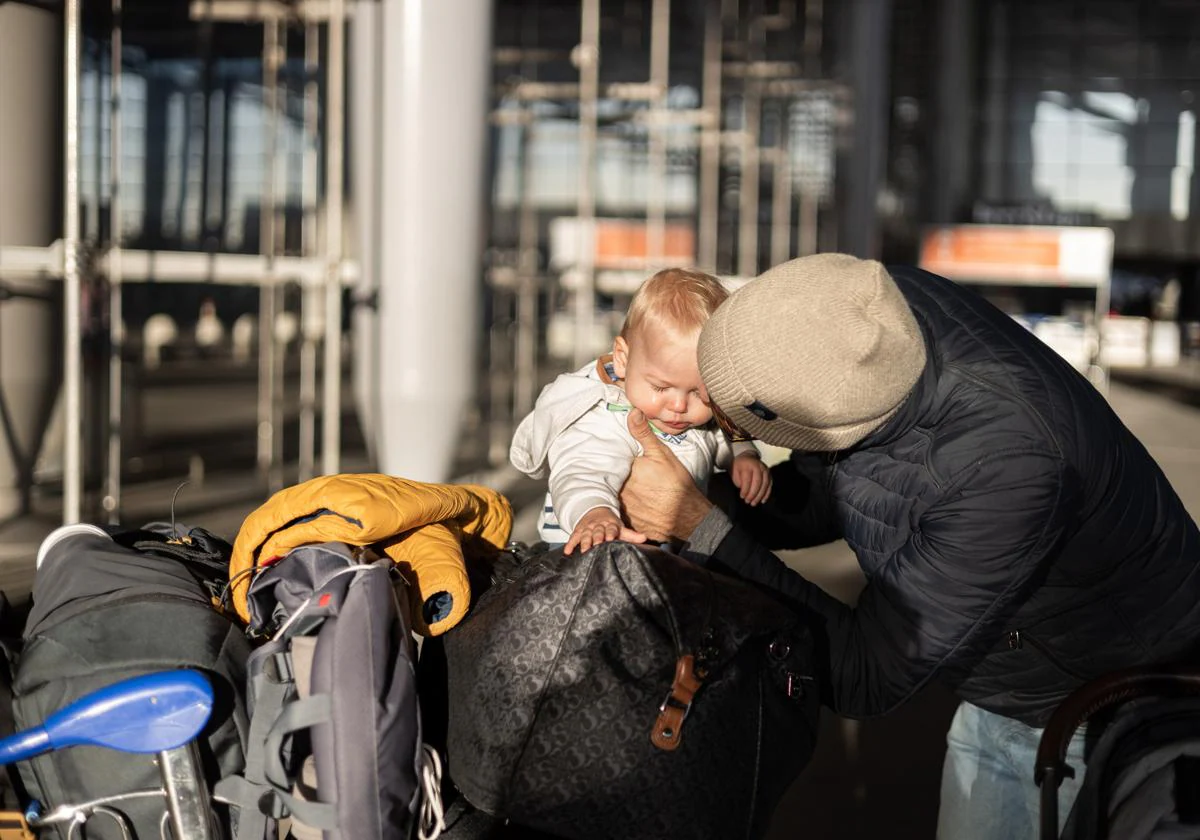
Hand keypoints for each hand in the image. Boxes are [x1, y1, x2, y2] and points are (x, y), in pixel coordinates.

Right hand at [564, 507, 644, 555]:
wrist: (595, 512)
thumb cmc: (611, 524)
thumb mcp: (620, 528)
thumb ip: (631, 535)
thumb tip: (645, 538)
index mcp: (610, 525)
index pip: (611, 529)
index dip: (610, 533)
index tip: (610, 538)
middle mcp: (598, 526)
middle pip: (597, 532)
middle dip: (596, 538)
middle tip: (596, 546)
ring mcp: (587, 528)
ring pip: (585, 535)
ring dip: (584, 542)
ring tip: (583, 551)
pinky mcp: (578, 531)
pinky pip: (573, 537)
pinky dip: (570, 544)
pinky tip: (567, 552)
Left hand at [619, 409, 713, 542]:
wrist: (688, 517)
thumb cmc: (677, 484)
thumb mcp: (661, 454)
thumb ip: (643, 433)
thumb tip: (632, 412)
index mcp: (625, 471)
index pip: (611, 460)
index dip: (614, 458)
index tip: (619, 458)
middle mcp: (619, 489)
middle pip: (610, 478)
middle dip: (614, 474)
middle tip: (628, 475)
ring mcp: (622, 507)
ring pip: (613, 494)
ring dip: (617, 490)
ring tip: (631, 488)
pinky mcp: (627, 521)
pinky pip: (619, 512)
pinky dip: (624, 506)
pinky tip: (635, 503)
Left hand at [731, 452, 771, 505]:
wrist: (747, 458)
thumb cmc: (740, 467)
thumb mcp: (735, 472)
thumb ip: (739, 481)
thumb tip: (745, 492)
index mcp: (748, 464)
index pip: (748, 479)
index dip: (745, 489)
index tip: (742, 497)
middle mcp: (759, 466)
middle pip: (758, 482)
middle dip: (753, 494)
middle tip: (748, 501)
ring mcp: (766, 470)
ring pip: (765, 484)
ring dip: (760, 496)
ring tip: (754, 503)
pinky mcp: (769, 474)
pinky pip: (769, 485)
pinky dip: (766, 494)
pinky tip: (762, 500)